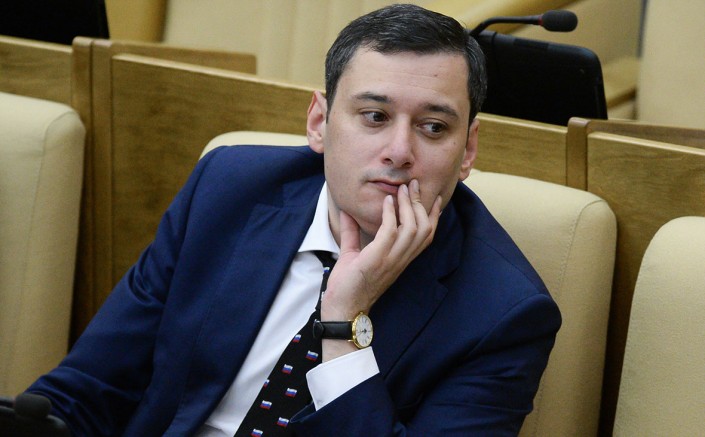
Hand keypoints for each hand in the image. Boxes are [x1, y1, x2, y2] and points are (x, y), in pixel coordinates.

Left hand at [321, 179, 440, 358]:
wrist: (342, 307)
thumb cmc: (348, 285)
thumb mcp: (352, 253)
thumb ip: (353, 233)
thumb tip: (347, 213)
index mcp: (400, 259)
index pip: (426, 236)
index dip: (434, 216)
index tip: (435, 197)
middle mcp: (401, 259)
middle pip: (424, 228)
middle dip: (421, 203)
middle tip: (414, 184)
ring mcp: (391, 259)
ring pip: (412, 228)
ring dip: (408, 206)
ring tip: (401, 190)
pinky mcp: (377, 258)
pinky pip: (391, 232)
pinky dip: (391, 215)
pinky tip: (387, 202)